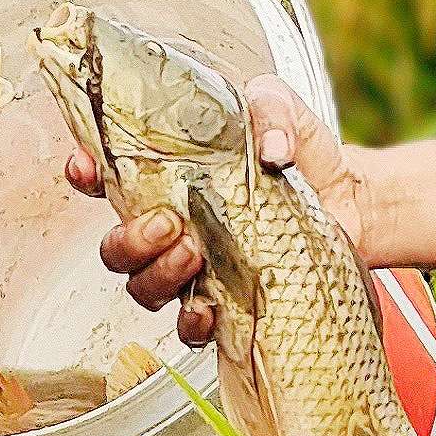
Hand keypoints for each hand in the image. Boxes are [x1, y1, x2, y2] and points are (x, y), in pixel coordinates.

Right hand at [69, 79, 367, 342]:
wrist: (350, 199)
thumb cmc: (302, 149)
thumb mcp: (284, 109)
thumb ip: (270, 109)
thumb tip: (270, 149)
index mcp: (168, 174)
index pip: (106, 176)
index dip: (86, 174)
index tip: (86, 166)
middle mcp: (171, 224)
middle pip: (116, 248)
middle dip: (130, 239)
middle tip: (168, 223)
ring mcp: (195, 267)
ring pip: (143, 287)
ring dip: (158, 274)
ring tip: (193, 253)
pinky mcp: (227, 301)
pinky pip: (189, 326)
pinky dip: (191, 322)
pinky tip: (207, 309)